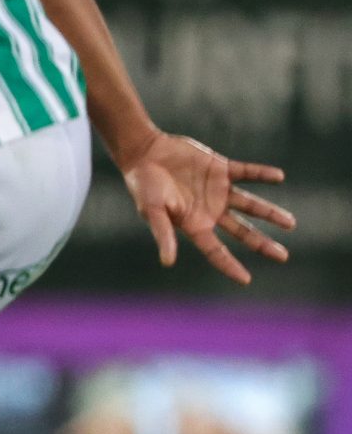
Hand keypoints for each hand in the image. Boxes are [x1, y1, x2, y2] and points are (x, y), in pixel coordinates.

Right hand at [119, 130, 290, 285]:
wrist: (144, 152)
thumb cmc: (143, 185)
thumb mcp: (152, 211)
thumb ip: (163, 234)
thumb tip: (167, 263)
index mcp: (194, 224)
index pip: (216, 250)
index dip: (230, 266)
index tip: (245, 280)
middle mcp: (210, 210)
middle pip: (242, 231)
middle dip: (261, 244)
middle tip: (282, 256)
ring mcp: (218, 190)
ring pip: (249, 205)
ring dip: (270, 213)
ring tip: (290, 224)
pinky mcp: (221, 169)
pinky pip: (246, 172)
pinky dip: (262, 174)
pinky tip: (278, 177)